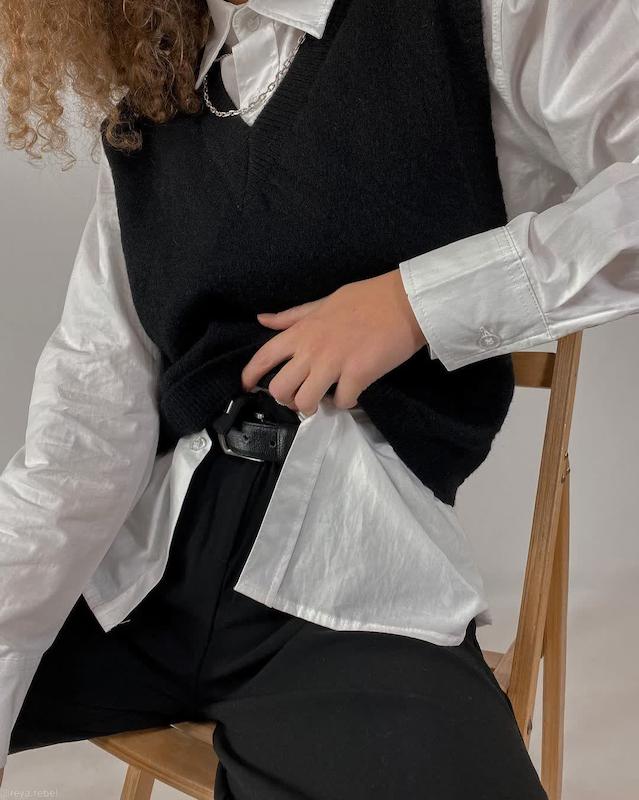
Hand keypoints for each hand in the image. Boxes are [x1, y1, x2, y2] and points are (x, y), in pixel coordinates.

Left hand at [240, 268, 427, 415]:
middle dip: (287, 399)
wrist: (405, 301)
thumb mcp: (323, 302)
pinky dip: (346, 403)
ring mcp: (334, 364)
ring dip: (313, 407)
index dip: (250, 376)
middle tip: (301, 396)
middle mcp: (312, 349)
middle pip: (280, 389)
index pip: (263, 357)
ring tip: (326, 400)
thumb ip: (292, 317)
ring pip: (305, 402)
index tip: (248, 387)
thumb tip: (262, 319)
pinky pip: (342, 403)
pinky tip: (352, 394)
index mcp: (302, 331)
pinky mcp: (357, 375)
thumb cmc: (366, 298)